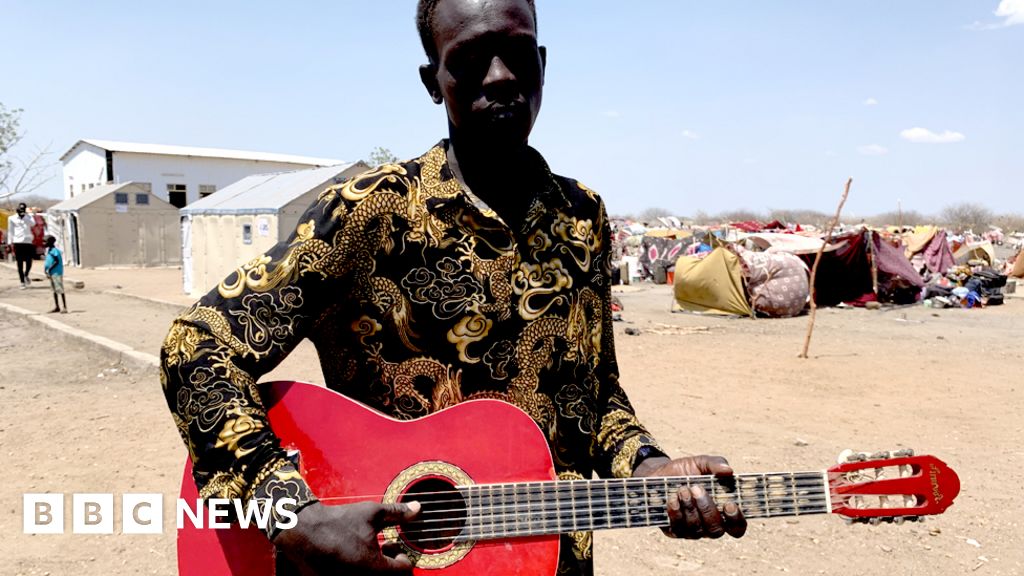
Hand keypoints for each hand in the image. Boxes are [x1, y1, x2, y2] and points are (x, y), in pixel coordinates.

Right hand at [272, 500, 420, 574]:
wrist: (303, 531)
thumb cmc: (339, 521)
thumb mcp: (372, 513)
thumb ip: (397, 513)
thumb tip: (418, 509)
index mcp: (376, 569)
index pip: (405, 572)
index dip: (403, 558)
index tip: (394, 547)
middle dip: (391, 568)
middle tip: (384, 552)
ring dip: (377, 572)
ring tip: (368, 555)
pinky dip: (361, 573)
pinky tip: (354, 560)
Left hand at [634, 455, 746, 539]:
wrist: (659, 473)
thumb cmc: (686, 470)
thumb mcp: (701, 463)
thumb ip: (716, 464)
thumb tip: (729, 470)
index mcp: (722, 512)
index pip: (737, 527)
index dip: (736, 521)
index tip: (729, 504)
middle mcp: (709, 525)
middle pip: (716, 530)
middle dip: (707, 509)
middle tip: (697, 488)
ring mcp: (691, 531)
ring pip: (696, 530)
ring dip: (690, 509)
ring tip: (682, 489)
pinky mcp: (673, 531)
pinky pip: (678, 530)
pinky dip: (676, 514)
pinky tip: (672, 499)